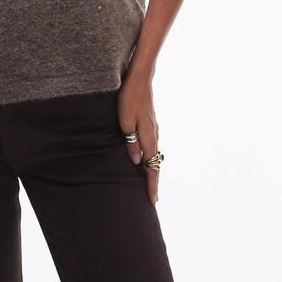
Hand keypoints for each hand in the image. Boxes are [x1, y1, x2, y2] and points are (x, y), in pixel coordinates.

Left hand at [117, 73, 160, 205]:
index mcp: (149, 138)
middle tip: (153, 199)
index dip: (152, 185)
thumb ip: (131, 143)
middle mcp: (154, 135)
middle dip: (154, 181)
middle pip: (156, 163)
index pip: (152, 167)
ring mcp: (154, 129)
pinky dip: (151, 158)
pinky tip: (146, 159)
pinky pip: (152, 146)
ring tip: (149, 183)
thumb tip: (137, 161)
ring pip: (155, 155)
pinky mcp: (150, 124)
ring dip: (153, 170)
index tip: (153, 200)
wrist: (140, 80)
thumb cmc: (129, 100)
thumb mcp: (125, 122)